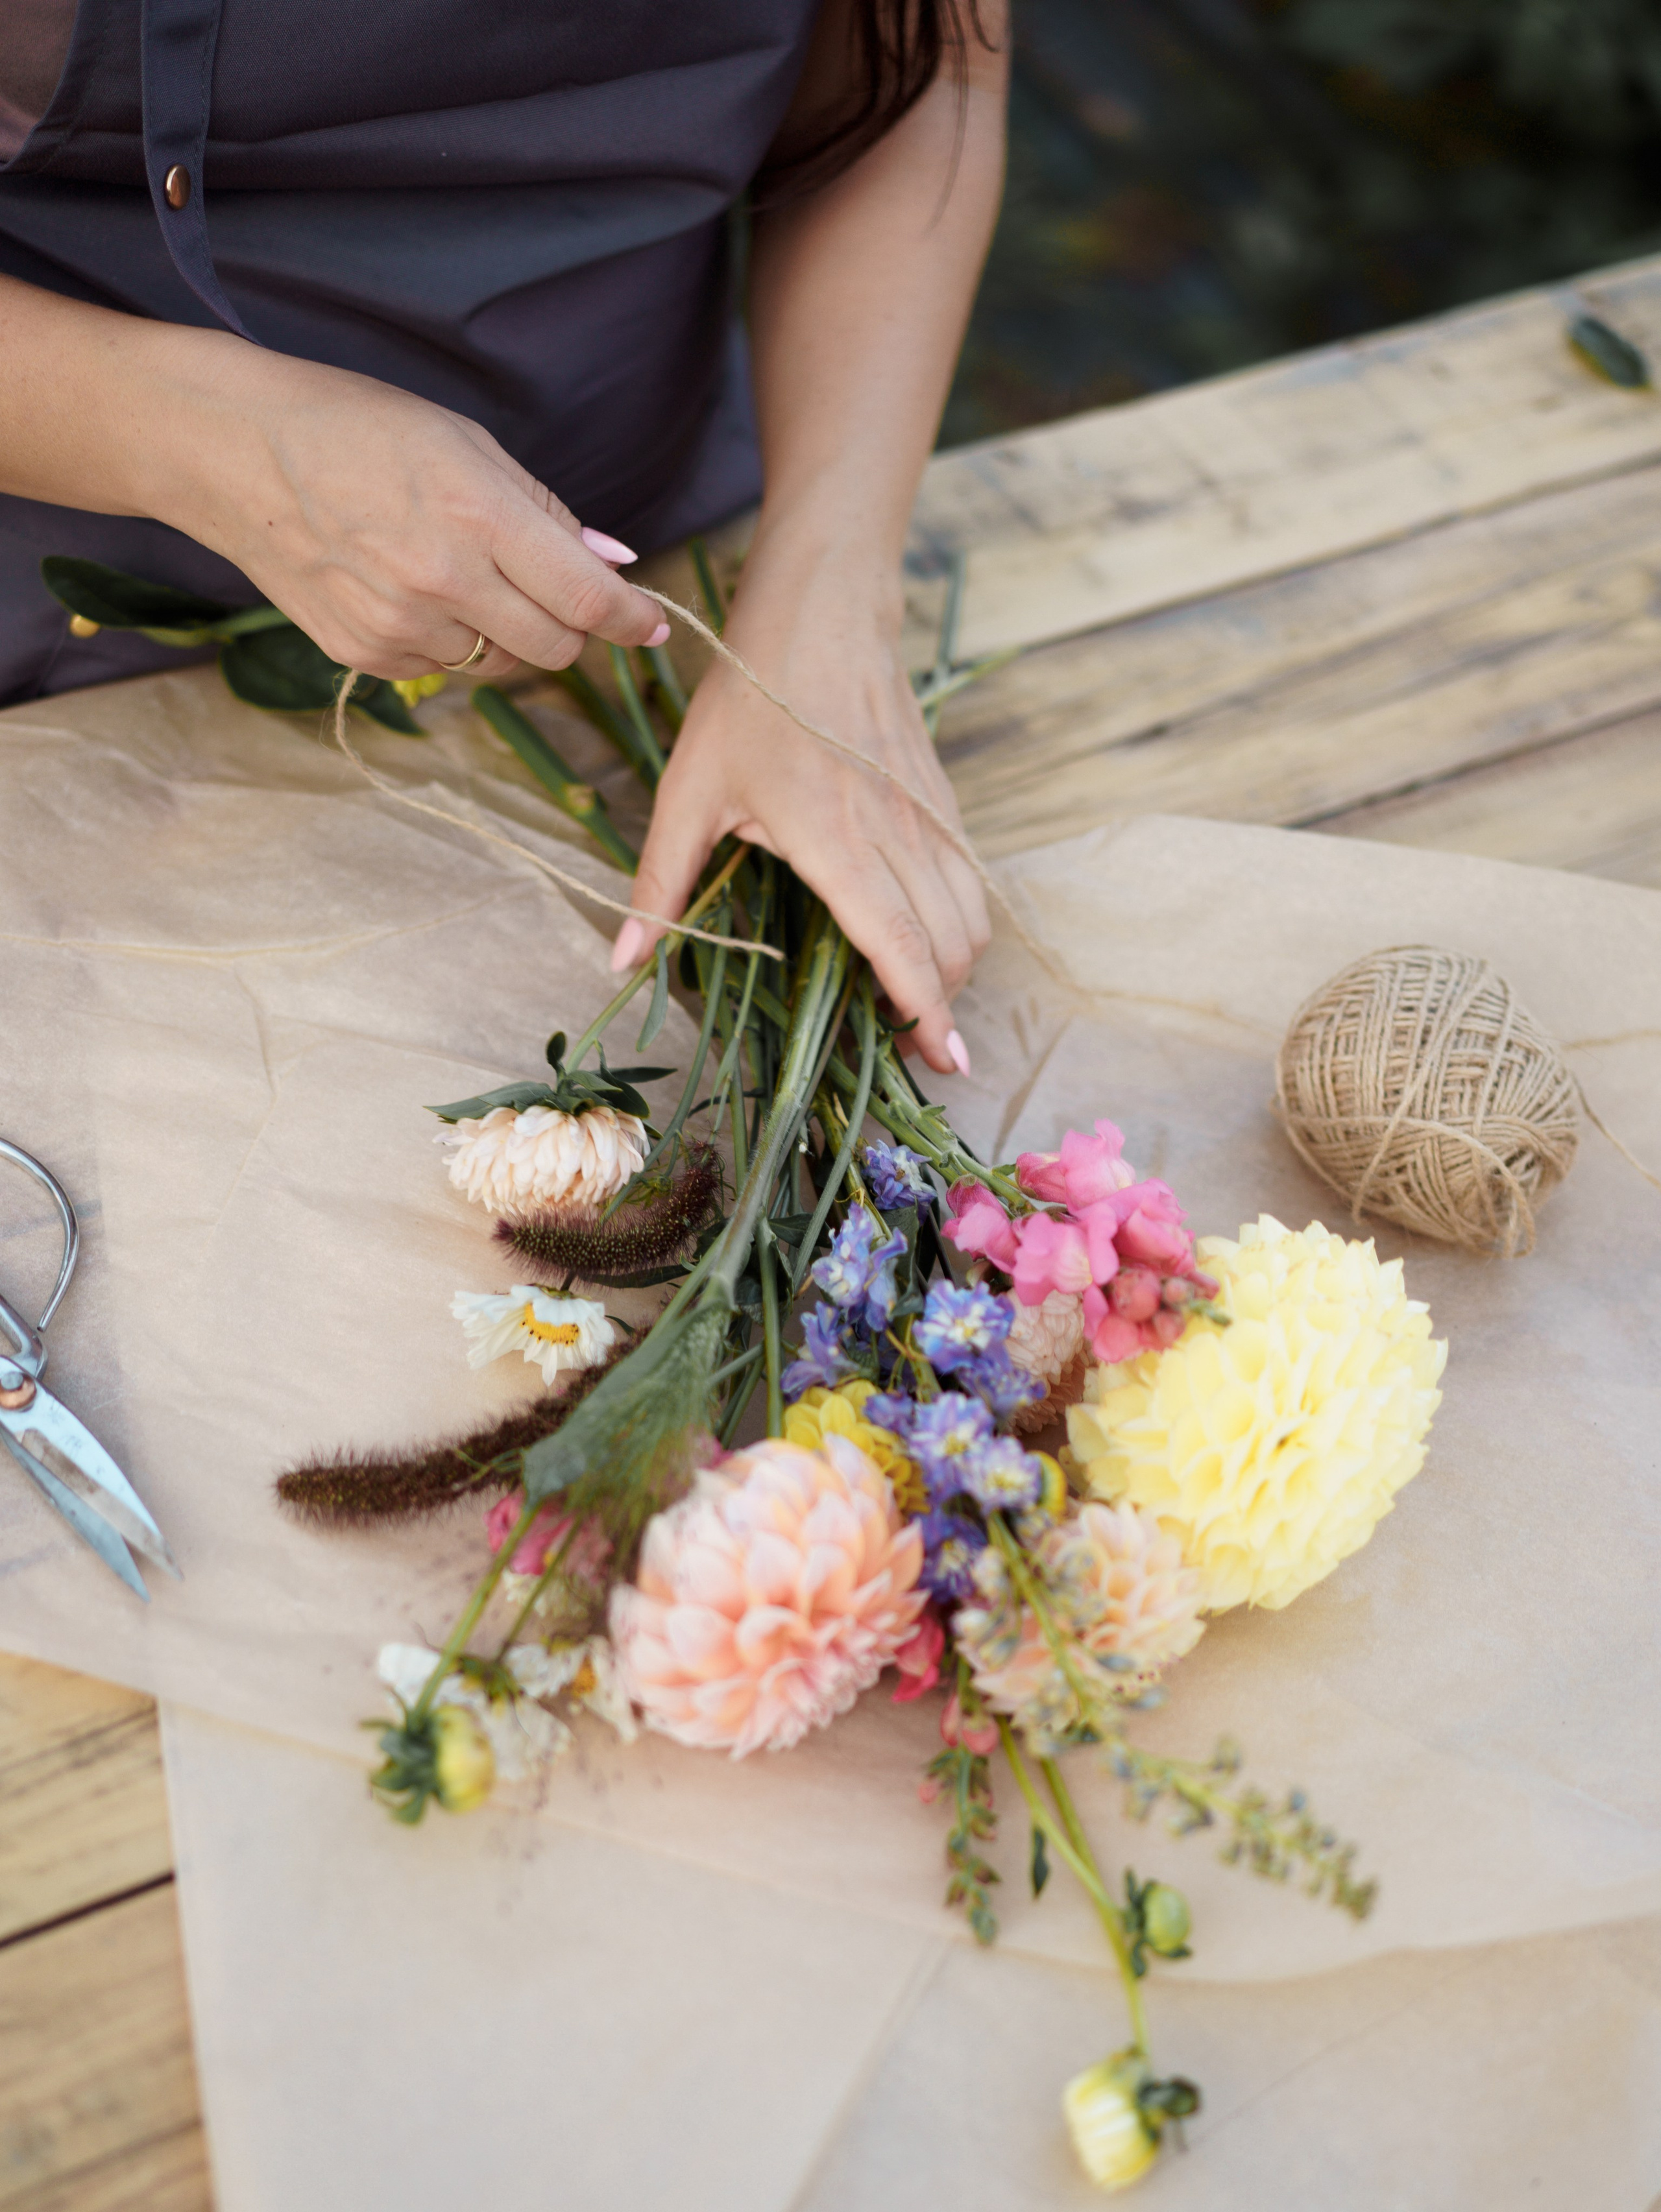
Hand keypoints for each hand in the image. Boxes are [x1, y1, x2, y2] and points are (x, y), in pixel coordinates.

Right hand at [145, 336, 666, 682]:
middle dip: (572, 629)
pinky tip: (411, 590)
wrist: (234, 451)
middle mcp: (443, 581)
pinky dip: (449, 641)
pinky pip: (443, 670)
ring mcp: (400, 626)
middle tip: (552, 594)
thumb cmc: (358, 429)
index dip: (632, 619)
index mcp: (478, 516)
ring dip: (504, 633)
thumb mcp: (467, 446)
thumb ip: (546, 514)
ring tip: (459, 574)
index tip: (652, 624)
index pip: (587, 600)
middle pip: (556, 649)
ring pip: (500, 664)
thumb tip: (614, 566)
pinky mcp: (365, 655)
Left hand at [621, 549, 989, 1077]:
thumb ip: (662, 881)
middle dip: (944, 1003)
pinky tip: (929, 938)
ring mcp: (930, 813)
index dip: (926, 1010)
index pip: (900, 944)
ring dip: (958, 965)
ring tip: (925, 999)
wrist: (823, 610)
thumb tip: (624, 960)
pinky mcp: (943, 797)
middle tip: (914, 1042)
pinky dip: (961, 921)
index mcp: (836, 841)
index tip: (940, 1058)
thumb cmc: (748, 698)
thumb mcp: (688, 789)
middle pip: (951, 943)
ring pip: (973, 913)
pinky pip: (970, 877)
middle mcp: (898, 832)